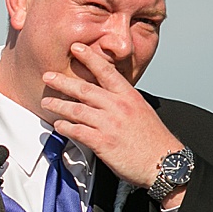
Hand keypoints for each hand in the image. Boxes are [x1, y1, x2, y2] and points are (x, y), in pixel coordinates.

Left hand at [40, 41, 184, 191]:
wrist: (165, 163)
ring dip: (58, 105)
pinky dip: (65, 127)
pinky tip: (58, 125)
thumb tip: (108, 95)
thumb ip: (124, 101)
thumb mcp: (142, 110)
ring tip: (47, 102)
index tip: (76, 48)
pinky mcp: (103, 143)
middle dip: (62, 81)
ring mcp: (110, 124)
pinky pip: (78, 131)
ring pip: (77, 110)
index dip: (89, 58)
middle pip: (85, 89)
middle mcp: (118, 107)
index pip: (106, 71)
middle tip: (48, 76)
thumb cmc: (154, 140)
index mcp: (129, 96)